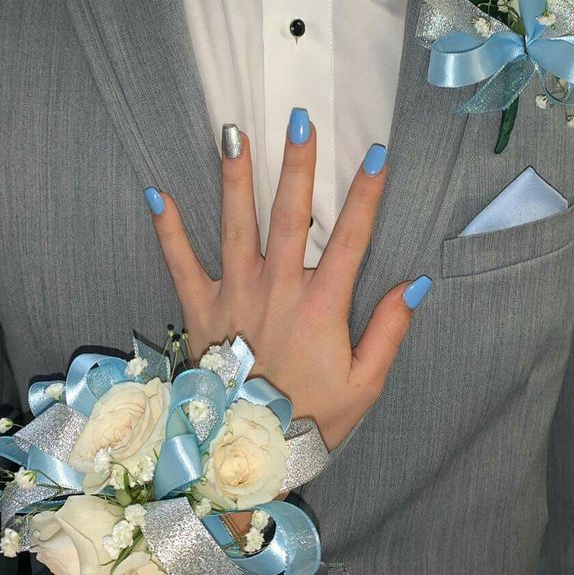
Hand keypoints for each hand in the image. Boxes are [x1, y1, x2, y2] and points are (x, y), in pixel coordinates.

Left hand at [144, 108, 431, 450]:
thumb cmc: (310, 420)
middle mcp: (277, 289)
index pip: (352, 237)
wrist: (245, 455)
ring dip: (236, 178)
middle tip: (299, 119)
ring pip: (236, 226)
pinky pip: (180, 263)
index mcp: (321, 305)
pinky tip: (157, 194)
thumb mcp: (364, 384)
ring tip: (234, 134)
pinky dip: (168, 231)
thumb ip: (390, 330)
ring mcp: (234, 295)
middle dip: (298, 165)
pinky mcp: (199, 309)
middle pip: (291, 216)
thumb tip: (417, 283)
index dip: (368, 194)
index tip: (377, 154)